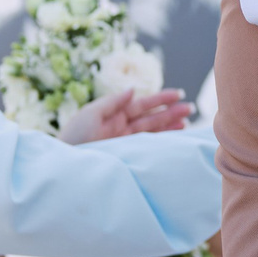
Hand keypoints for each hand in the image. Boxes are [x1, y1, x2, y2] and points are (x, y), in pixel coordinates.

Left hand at [59, 88, 192, 143]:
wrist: (67, 166)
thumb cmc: (74, 138)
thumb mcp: (90, 115)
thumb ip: (112, 102)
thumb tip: (133, 90)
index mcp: (112, 114)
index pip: (141, 104)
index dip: (159, 99)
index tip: (178, 94)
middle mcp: (121, 127)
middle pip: (150, 117)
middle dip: (170, 112)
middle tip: (190, 108)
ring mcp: (125, 142)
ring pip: (152, 131)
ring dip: (169, 125)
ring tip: (186, 122)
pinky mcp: (127, 155)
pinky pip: (148, 145)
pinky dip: (162, 140)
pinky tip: (174, 136)